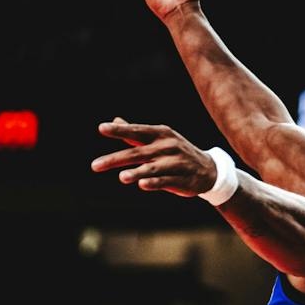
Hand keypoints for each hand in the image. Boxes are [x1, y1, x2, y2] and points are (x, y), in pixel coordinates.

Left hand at [91, 118, 217, 196]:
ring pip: (152, 168)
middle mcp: (167, 146)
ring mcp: (175, 163)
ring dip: (137, 172)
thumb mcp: (160, 139)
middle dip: (116, 158)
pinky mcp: (181, 180)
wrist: (209, 170)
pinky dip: (154, 182)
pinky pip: (165, 181)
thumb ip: (135, 132)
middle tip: (95, 165)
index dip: (119, 130)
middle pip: (138, 152)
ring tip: (121, 177)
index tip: (101, 128)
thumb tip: (115, 120)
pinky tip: (142, 185)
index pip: (137, 131)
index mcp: (160, 134)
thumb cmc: (176, 152)